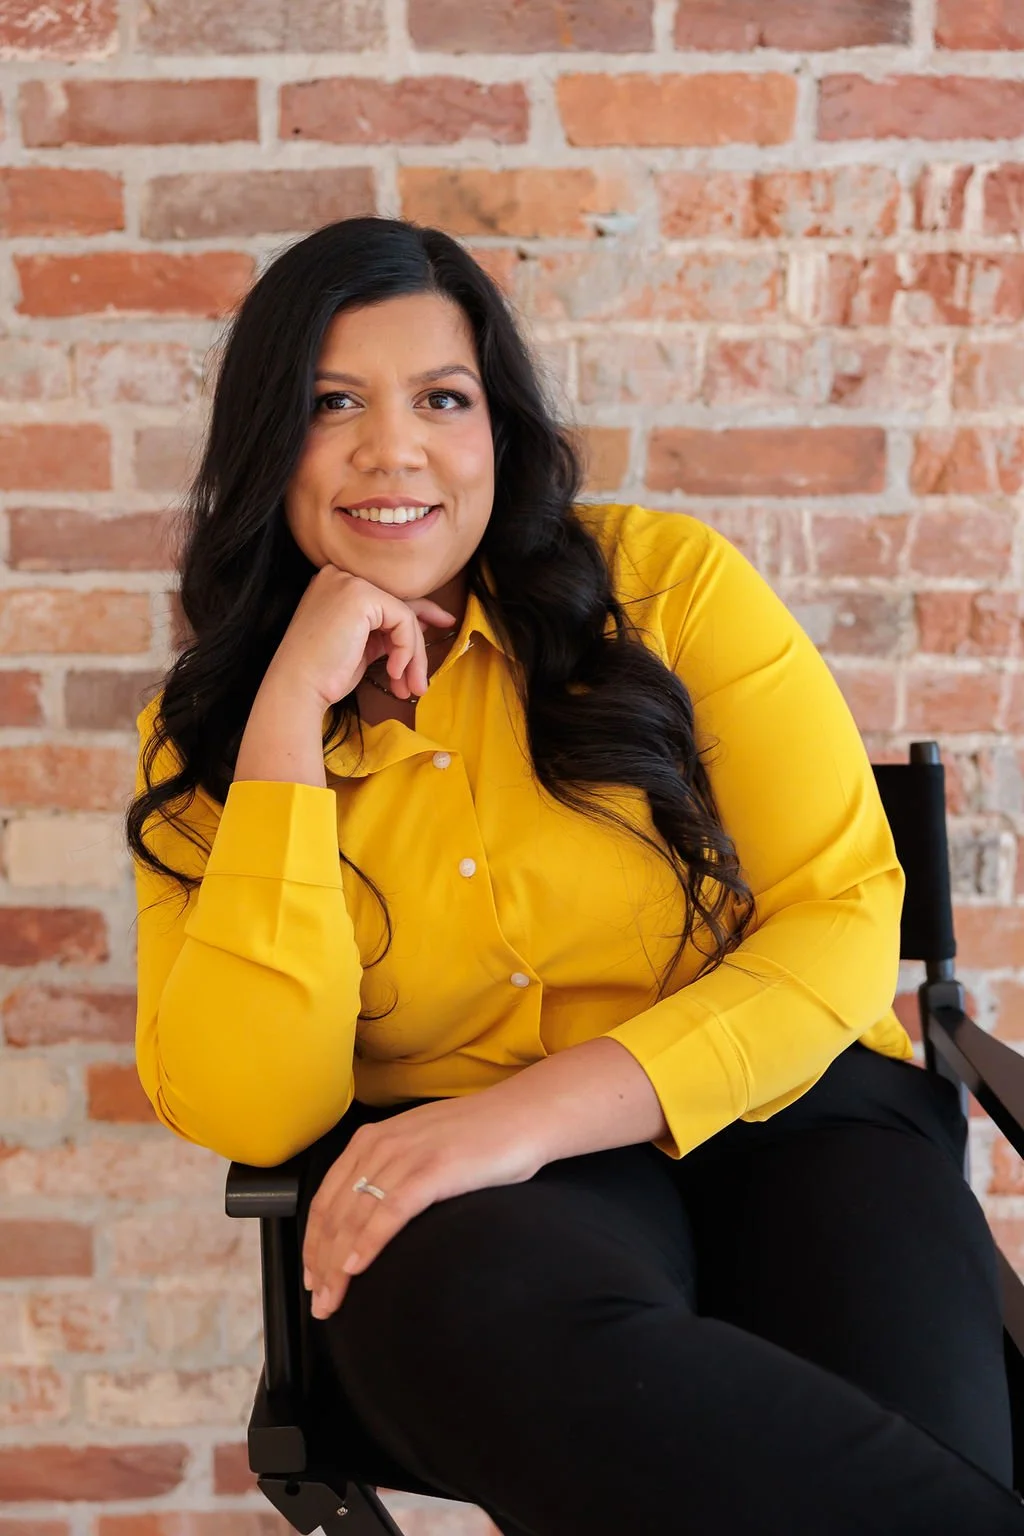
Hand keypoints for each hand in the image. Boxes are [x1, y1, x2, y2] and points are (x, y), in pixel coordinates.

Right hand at [267, 566, 456, 708]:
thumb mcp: (363, 644)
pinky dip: (406, 650)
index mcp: (336, 584)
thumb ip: (387, 629)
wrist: (297, 688)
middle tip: (424, 679)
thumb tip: (425, 622)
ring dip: (413, 656)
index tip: (444, 623)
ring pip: (405, 616)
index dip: (420, 611)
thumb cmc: (324, 675)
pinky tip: (393, 673)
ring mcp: (349, 582)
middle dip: (418, 643)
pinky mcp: (360, 596)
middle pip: (399, 604)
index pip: (388, 595)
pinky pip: (403, 621)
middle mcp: (340, 575)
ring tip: (410, 687)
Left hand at [302, 1092, 543, 1319]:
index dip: (312, 1243)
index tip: (311, 1279)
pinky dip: (367, 1243)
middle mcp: (381, 1145)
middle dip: (321, 1264)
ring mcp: (407, 1156)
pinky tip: (355, 1268)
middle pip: (335, 1214)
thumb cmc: (478, 1138)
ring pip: (356, 1218)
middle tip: (320, 1303)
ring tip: (332, 1299)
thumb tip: (369, 1217)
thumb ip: (391, 1171)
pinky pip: (390, 1212)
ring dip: (337, 1265)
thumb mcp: (419, 1145)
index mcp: (372, 1140)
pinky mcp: (433, 1170)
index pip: (327, 1199)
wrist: (524, 1116)